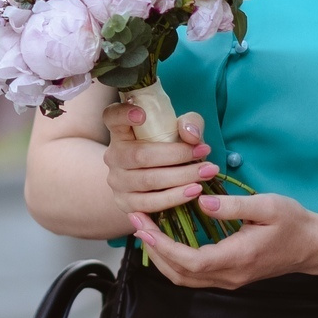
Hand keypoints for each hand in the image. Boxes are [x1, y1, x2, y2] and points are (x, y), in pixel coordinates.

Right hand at [101, 103, 217, 219]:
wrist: (155, 183)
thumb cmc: (167, 149)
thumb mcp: (179, 131)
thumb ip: (188, 124)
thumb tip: (192, 136)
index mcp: (121, 132)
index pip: (111, 117)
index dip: (123, 114)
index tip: (142, 114)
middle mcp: (114, 156)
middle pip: (140, 155)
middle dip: (177, 155)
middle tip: (204, 151)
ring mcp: (117, 182)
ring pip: (148, 181)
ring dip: (181, 177)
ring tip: (206, 173)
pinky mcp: (125, 204)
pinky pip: (150, 203)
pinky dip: (174, 198)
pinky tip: (193, 192)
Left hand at [128, 190, 317, 290]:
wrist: (313, 246)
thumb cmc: (294, 222)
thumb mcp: (267, 206)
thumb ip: (233, 205)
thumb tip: (202, 202)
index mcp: (237, 258)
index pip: (189, 260)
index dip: (161, 246)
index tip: (143, 224)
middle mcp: (230, 275)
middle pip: (179, 273)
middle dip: (153, 249)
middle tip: (136, 220)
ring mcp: (229, 280)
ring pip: (184, 278)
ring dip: (161, 256)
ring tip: (146, 229)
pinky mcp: (229, 277)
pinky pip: (193, 275)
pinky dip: (174, 259)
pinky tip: (167, 238)